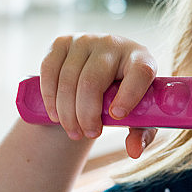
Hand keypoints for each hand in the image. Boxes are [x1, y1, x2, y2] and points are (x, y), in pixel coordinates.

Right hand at [39, 34, 157, 157]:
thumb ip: (142, 134)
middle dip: (86, 114)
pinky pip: (49, 70)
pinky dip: (50, 97)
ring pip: (68, 79)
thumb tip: (134, 151)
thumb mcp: (139, 115)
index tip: (117, 116)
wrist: (103, 73)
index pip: (139, 72)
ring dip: (67, 112)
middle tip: (88, 134)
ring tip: (74, 131)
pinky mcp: (62, 43)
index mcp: (141, 59)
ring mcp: (86, 40)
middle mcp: (113, 44)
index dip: (129, 95)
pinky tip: (56, 115)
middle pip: (92, 81)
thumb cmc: (126, 96)